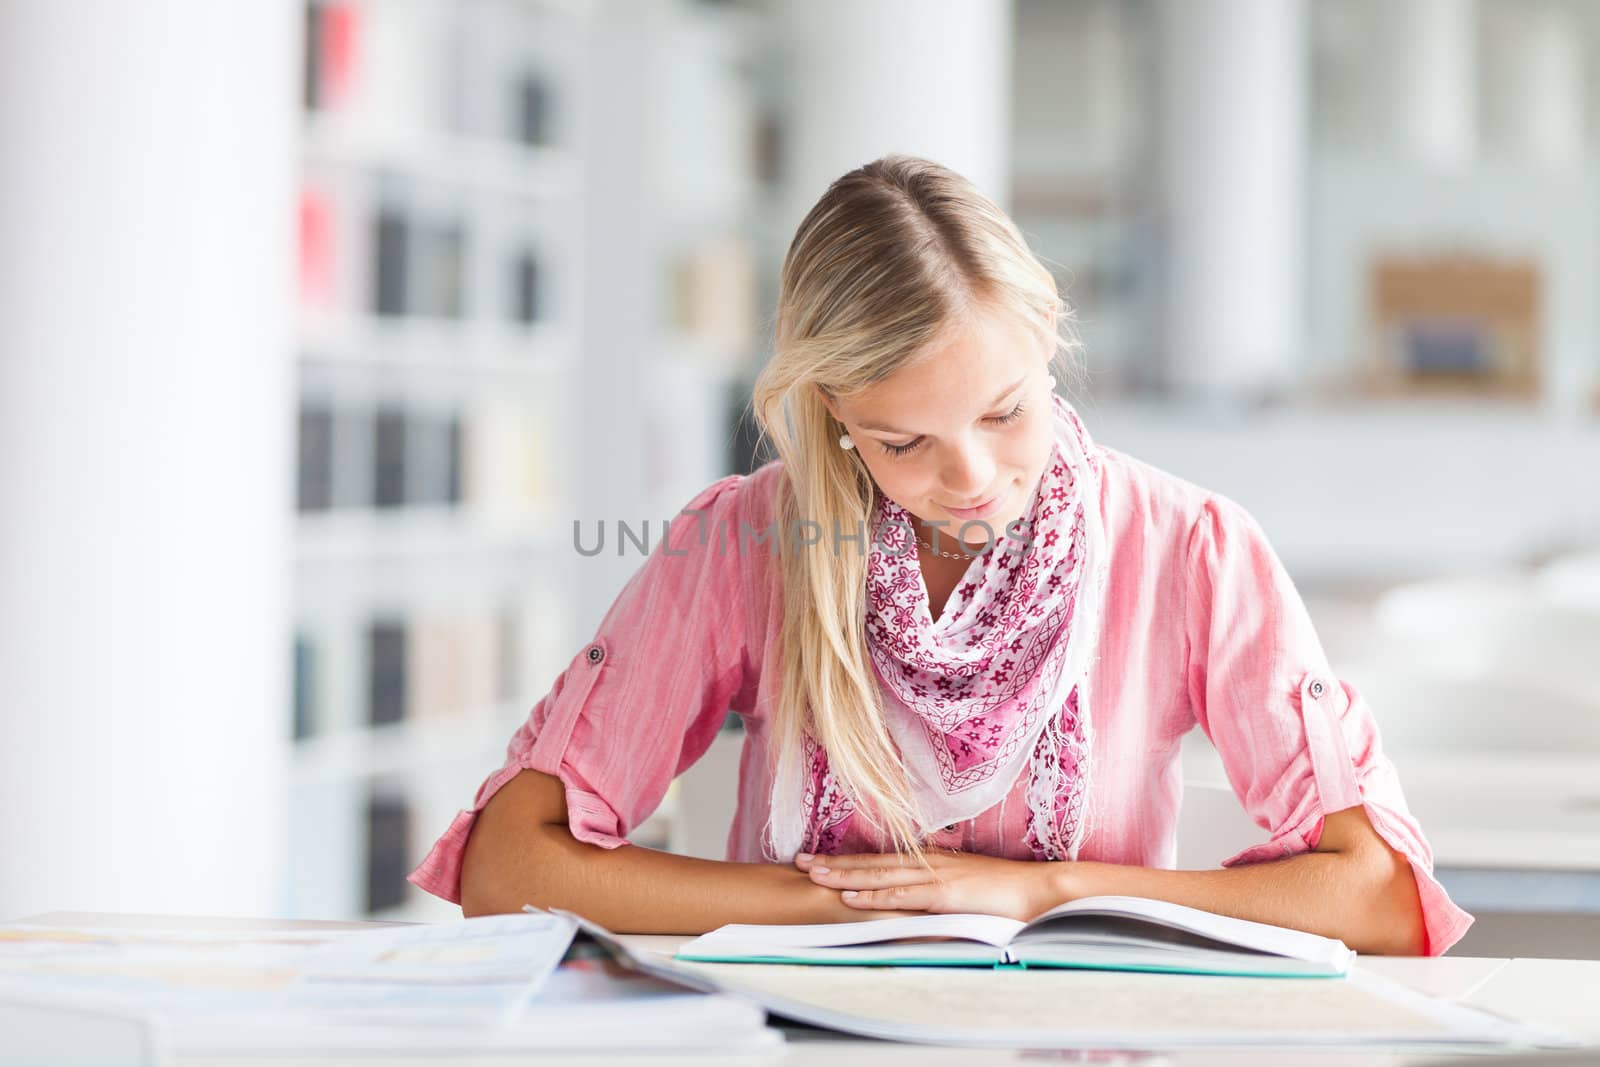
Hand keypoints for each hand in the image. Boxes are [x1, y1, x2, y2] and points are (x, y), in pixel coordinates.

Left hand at [794, 849, 1071, 921]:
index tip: (818, 859)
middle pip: (871, 862)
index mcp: (930, 861)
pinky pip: (903, 896)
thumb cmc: (1004, 892)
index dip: (847, 859)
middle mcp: (926, 863)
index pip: (880, 860)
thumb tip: (917, 902)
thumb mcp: (964, 889)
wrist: (1037, 890)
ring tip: (813, 876)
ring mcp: (935, 877)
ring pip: (880, 875)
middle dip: (833, 863)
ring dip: (844, 876)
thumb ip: (938, 893)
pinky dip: (875, 896)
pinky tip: (853, 898)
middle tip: (798, 862)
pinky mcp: (945, 894)